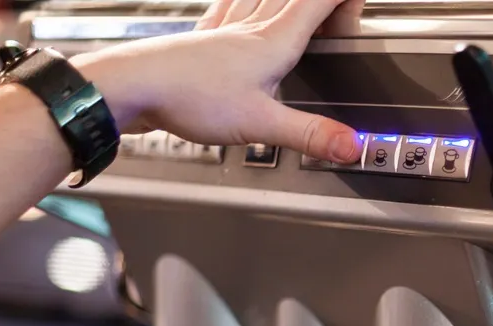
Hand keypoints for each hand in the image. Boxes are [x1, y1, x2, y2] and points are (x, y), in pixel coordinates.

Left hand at [72, 0, 365, 164]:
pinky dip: (242, 0)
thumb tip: (351, 144)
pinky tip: (237, 3)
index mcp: (273, 42)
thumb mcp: (259, 124)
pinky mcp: (203, 40)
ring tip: (293, 0)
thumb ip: (309, 134)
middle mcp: (250, 28)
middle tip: (338, 4)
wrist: (132, 86)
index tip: (360, 1)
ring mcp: (224, 31)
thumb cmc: (187, 98)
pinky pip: (231, 7)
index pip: (319, 2)